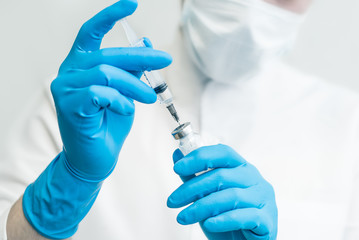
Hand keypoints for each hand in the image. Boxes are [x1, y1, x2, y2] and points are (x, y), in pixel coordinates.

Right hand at [51, 0, 171, 180]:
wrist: (94, 159)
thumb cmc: (109, 124)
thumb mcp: (126, 92)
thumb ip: (132, 69)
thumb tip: (147, 42)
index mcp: (80, 65)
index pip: (90, 32)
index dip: (110, 16)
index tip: (132, 4)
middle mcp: (68, 72)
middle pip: (108, 54)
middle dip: (141, 58)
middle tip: (165, 61)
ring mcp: (65, 88)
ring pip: (106, 73)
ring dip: (135, 85)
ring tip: (150, 98)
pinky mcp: (68, 105)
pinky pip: (100, 93)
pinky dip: (120, 101)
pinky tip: (127, 111)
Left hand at [167, 144, 277, 239]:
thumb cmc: (227, 219)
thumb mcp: (207, 196)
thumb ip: (194, 176)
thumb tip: (177, 154)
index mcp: (242, 168)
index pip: (223, 153)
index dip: (200, 157)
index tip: (177, 168)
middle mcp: (255, 179)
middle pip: (222, 176)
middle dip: (192, 188)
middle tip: (172, 201)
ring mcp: (263, 199)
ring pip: (231, 196)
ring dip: (201, 207)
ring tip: (183, 217)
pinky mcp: (267, 220)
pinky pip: (244, 216)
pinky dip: (223, 220)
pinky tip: (208, 224)